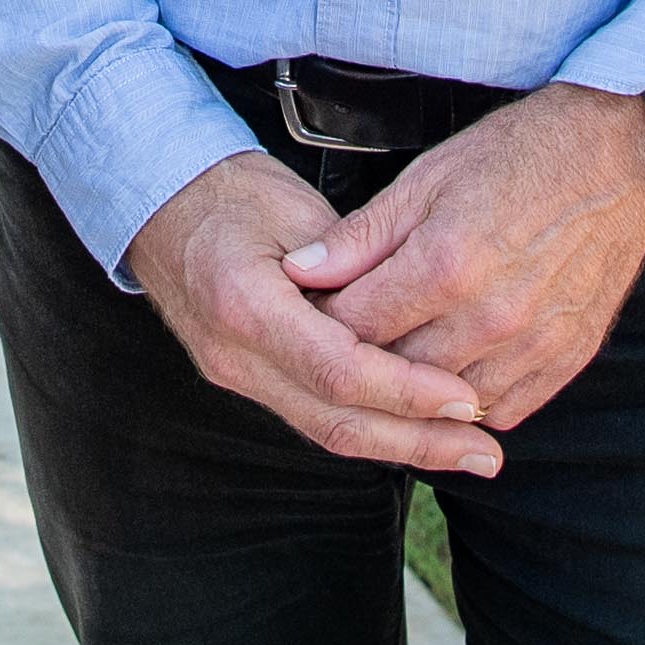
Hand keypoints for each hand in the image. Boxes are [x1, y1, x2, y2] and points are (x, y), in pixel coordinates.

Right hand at [124, 151, 505, 476]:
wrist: (160, 205)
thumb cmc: (231, 193)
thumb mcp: (296, 210)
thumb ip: (353, 266)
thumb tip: (416, 317)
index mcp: (244, 304)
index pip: (337, 369)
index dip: (407, 390)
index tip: (465, 397)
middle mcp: (236, 355)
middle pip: (336, 420)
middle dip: (418, 441)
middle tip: (485, 451)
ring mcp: (236, 376)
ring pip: (326, 432)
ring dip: (402, 447)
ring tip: (468, 452)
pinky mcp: (247, 381)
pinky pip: (314, 417)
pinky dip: (371, 429)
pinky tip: (418, 434)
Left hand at [284, 85, 644, 436]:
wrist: (618, 157)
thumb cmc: (520, 156)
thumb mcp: (428, 177)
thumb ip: (362, 235)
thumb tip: (299, 271)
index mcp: (444, 265)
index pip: (353, 328)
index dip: (323, 320)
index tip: (318, 308)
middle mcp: (489, 316)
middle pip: (394, 372)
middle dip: (364, 357)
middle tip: (358, 329)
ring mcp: (533, 343)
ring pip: (446, 402)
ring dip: (418, 383)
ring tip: (408, 344)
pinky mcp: (567, 358)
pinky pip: (503, 409)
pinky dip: (472, 397)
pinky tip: (459, 365)